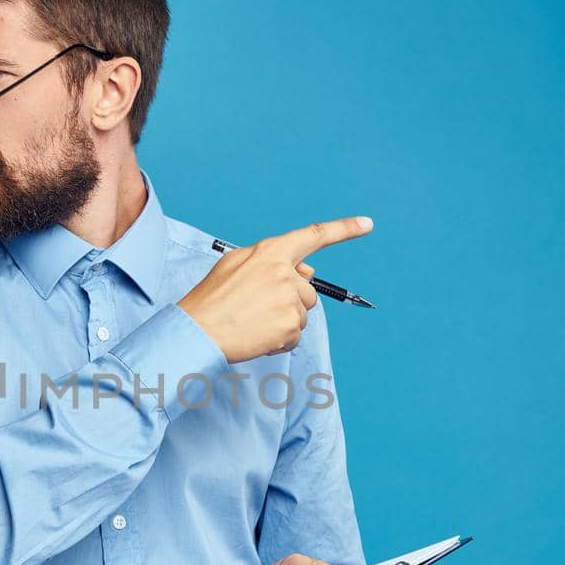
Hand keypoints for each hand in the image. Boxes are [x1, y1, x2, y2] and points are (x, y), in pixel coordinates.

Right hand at [177, 216, 371, 363]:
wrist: (197, 330)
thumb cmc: (211, 299)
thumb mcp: (234, 265)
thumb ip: (271, 261)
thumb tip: (308, 272)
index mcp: (271, 252)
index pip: (313, 236)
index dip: (343, 229)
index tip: (367, 224)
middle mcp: (285, 272)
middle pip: (308, 291)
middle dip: (290, 302)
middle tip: (257, 309)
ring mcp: (290, 299)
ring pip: (303, 314)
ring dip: (284, 322)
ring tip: (253, 323)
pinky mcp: (291, 325)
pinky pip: (296, 335)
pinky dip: (280, 340)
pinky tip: (257, 337)